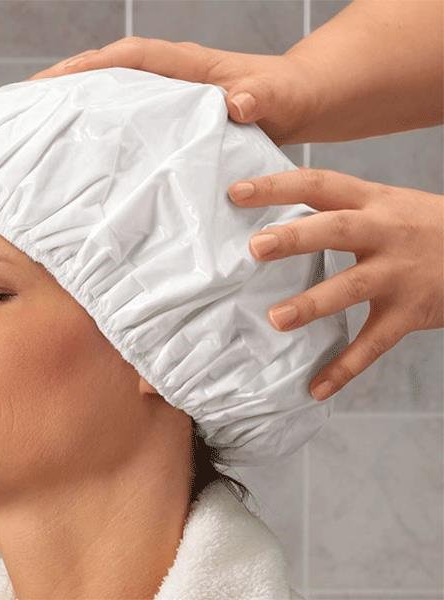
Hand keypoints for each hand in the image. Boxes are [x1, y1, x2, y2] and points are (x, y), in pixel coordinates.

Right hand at [25, 35, 318, 146]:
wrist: (300, 102)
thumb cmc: (290, 97)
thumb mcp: (281, 97)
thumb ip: (262, 97)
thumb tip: (237, 103)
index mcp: (190, 65)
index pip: (132, 57)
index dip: (92, 66)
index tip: (53, 81)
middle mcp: (175, 76)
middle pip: (111, 71)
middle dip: (71, 83)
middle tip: (29, 106)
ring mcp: (173, 96)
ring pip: (118, 94)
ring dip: (84, 106)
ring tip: (47, 130)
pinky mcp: (176, 118)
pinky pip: (135, 118)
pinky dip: (110, 128)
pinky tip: (94, 153)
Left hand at [227, 168, 443, 400]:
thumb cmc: (424, 227)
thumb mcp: (387, 204)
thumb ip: (341, 209)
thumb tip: (279, 216)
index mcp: (372, 201)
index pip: (319, 185)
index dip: (277, 186)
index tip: (238, 191)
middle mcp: (384, 232)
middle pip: (335, 230)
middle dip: (295, 238)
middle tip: (256, 248)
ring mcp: (398, 274)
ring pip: (351, 287)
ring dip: (312, 304)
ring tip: (277, 319)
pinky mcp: (409, 313)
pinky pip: (373, 343)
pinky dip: (345, 367)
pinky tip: (317, 388)